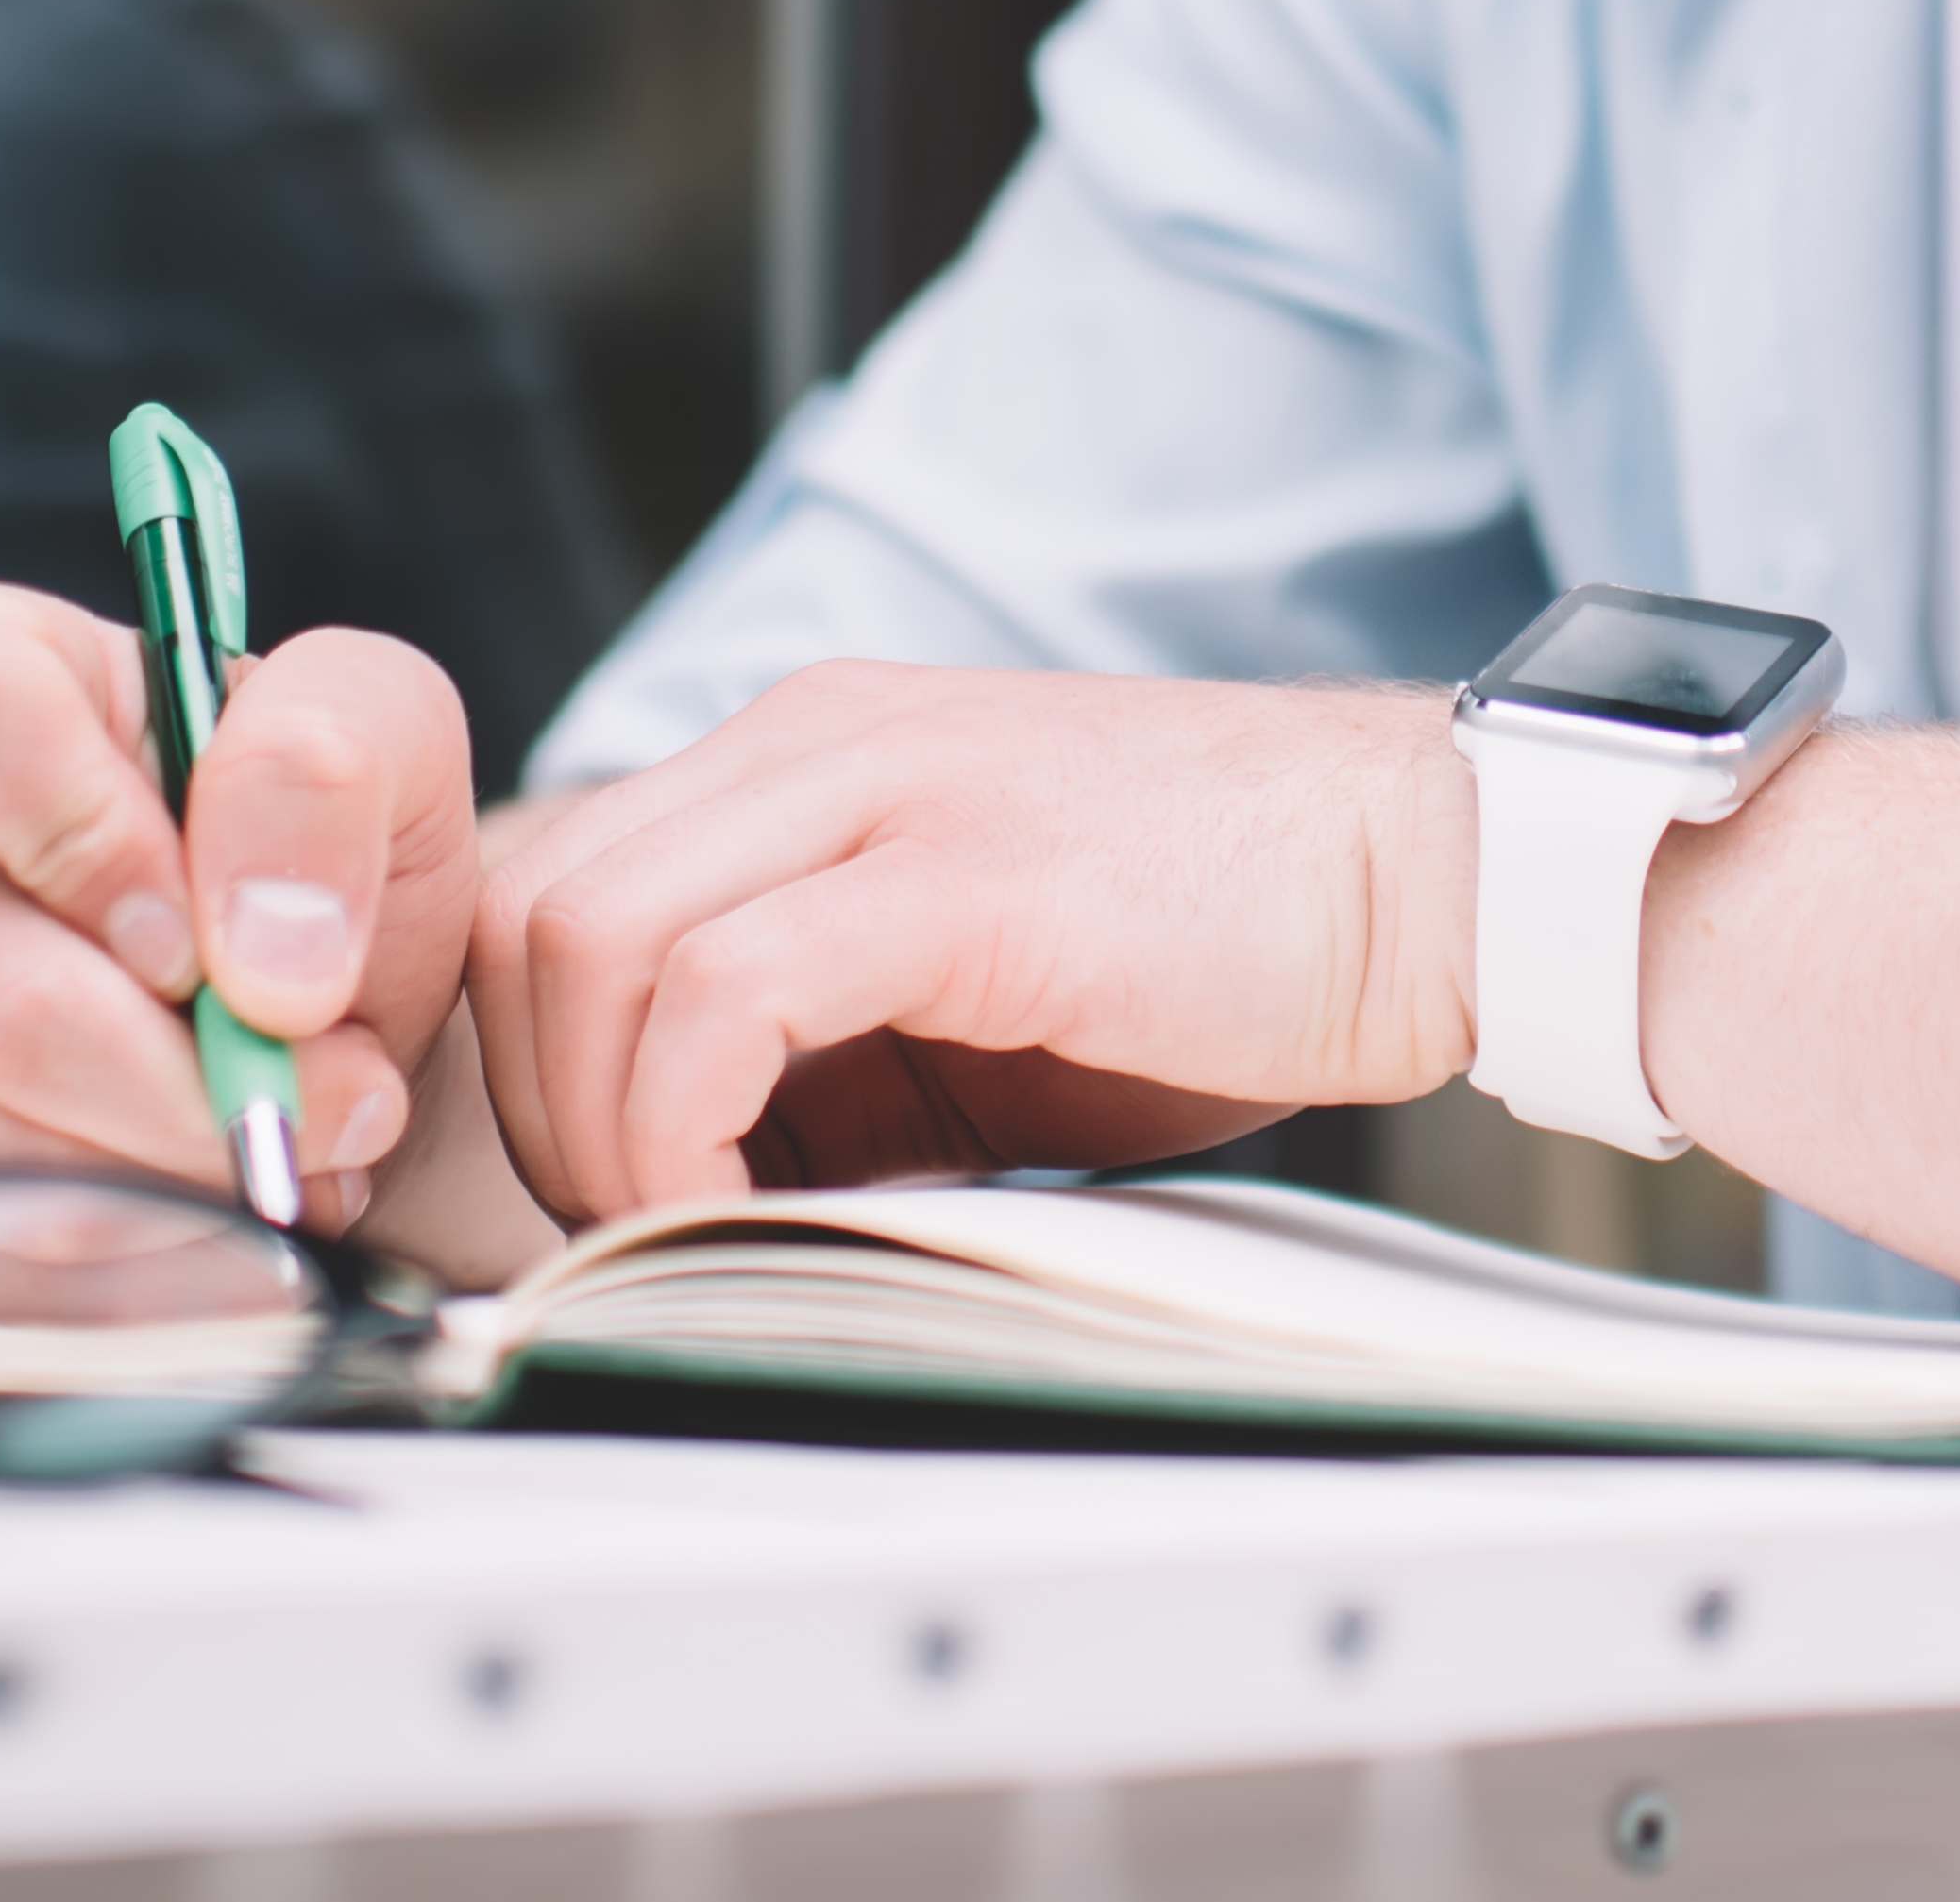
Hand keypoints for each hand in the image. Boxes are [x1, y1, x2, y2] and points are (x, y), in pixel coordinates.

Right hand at [0, 579, 485, 1226]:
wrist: (305, 1005)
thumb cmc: (317, 843)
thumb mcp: (382, 736)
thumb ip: (330, 771)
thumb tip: (259, 958)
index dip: (84, 834)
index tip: (206, 945)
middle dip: (193, 1088)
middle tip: (335, 1106)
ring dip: (175, 1191)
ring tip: (285, 1156)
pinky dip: (123, 1271)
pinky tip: (214, 1227)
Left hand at [480, 663, 1477, 1221]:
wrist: (1424, 876)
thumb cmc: (1223, 949)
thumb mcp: (965, 988)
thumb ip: (820, 1046)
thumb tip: (688, 1188)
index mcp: (814, 748)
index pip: (560, 881)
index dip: (545, 1058)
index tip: (623, 1185)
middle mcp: (821, 738)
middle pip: (535, 908)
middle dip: (542, 1100)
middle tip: (643, 1221)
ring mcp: (886, 788)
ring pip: (590, 935)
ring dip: (600, 1119)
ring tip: (698, 1218)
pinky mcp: (963, 874)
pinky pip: (725, 989)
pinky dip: (686, 1116)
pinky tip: (754, 1193)